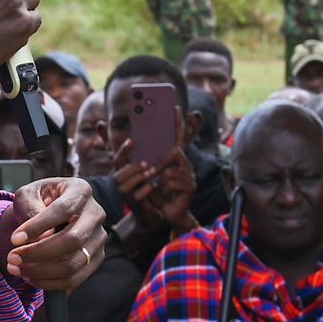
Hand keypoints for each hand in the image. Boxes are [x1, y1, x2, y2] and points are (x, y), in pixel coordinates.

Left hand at [0, 179, 106, 290]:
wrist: (48, 213)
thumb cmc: (36, 201)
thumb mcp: (27, 195)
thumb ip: (31, 209)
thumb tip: (43, 238)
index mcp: (80, 191)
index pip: (62, 210)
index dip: (37, 227)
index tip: (14, 239)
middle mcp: (96, 214)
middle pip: (73, 240)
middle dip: (38, 253)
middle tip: (12, 257)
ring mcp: (99, 238)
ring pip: (73, 264)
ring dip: (41, 271)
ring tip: (16, 268)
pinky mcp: (96, 259)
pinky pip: (74, 279)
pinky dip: (49, 283)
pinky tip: (30, 277)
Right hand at [112, 140, 163, 231]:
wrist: (149, 212)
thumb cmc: (147, 189)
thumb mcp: (144, 174)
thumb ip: (143, 163)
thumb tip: (150, 144)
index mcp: (121, 175)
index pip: (117, 160)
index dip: (123, 150)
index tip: (132, 140)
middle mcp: (119, 185)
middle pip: (118, 174)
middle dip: (132, 168)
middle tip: (146, 163)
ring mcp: (125, 196)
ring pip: (125, 186)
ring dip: (139, 177)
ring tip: (152, 171)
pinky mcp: (134, 205)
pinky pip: (137, 196)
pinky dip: (145, 189)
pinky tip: (154, 185)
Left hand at [148, 111, 197, 234]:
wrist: (167, 214)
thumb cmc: (157, 193)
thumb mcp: (148, 175)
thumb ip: (144, 161)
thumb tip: (132, 143)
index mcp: (176, 160)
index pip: (178, 138)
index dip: (177, 123)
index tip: (175, 107)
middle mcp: (186, 165)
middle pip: (175, 152)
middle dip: (161, 163)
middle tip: (151, 172)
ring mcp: (190, 176)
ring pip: (170, 170)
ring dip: (159, 180)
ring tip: (157, 188)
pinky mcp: (190, 188)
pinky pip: (172, 182)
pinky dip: (164, 189)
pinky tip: (165, 195)